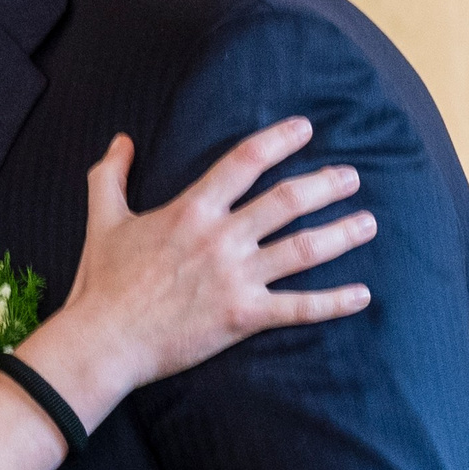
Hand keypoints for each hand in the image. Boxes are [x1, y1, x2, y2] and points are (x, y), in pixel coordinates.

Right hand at [33, 119, 375, 425]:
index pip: (245, 162)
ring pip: (303, 250)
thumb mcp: (103, 220)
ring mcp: (235, 278)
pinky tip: (362, 294)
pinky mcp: (242, 316)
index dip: (279, 140)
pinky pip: (299, 308)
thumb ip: (111, 176)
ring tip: (367, 222)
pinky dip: (334, 302)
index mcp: (191, 211)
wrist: (103, 341)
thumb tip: (121, 141)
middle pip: (287, 201)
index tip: (306, 129)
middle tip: (350, 177)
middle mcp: (220, 239)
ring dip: (341, 233)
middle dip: (326, 185)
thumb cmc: (100, 284)